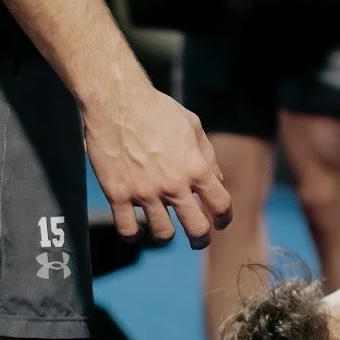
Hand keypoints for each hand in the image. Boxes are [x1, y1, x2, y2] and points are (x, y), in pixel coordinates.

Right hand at [84, 80, 232, 246]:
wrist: (116, 101)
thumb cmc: (157, 110)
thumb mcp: (192, 126)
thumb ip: (207, 156)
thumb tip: (216, 181)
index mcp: (195, 167)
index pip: (221, 205)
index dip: (224, 218)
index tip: (219, 222)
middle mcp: (173, 184)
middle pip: (196, 229)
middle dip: (201, 238)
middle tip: (197, 238)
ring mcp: (144, 192)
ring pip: (162, 234)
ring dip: (166, 234)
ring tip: (163, 228)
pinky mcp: (117, 194)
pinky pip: (127, 229)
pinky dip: (133, 234)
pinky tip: (136, 228)